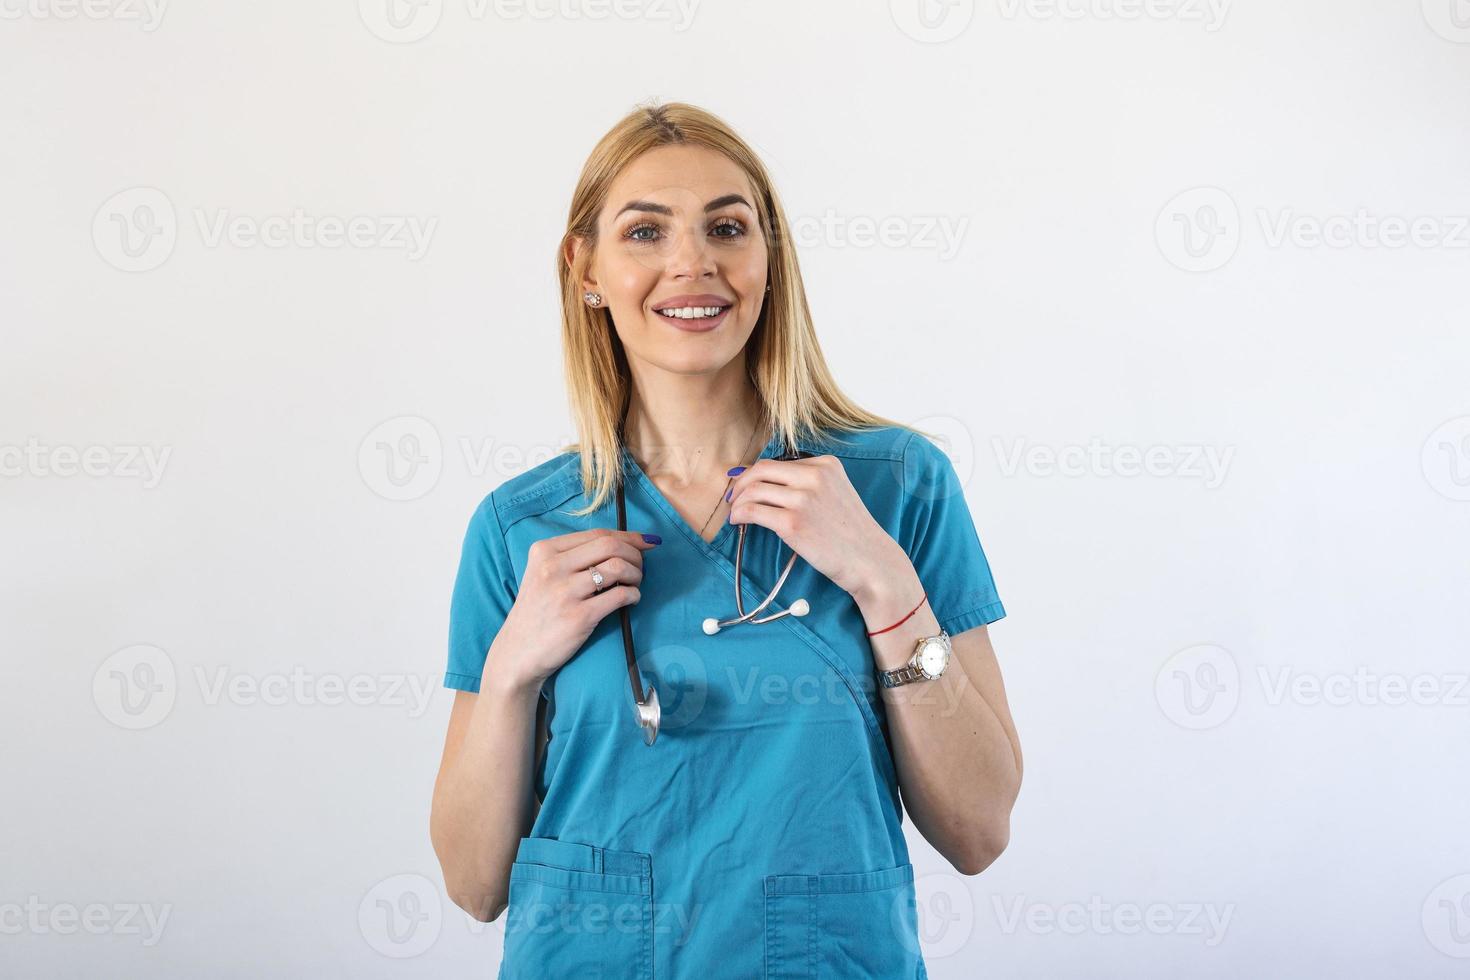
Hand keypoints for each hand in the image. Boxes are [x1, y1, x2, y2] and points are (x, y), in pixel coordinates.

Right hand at [486, 528, 658, 691]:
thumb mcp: (543, 574)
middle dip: (635, 554)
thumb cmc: (539, 611)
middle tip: (640, 568)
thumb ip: (574, 557)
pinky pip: (620, 596)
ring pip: (618, 567)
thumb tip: (624, 542)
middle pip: (610, 545)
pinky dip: (634, 595)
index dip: (628, 536)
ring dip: (636, 574)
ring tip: (635, 584)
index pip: (597, 534)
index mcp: (544, 551)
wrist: (518, 652)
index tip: (646, 542)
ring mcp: (564, 592)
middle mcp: (552, 567)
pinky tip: (631, 600)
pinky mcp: (578, 617)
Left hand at [726, 454, 907, 599]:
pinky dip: (740, 515)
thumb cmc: (851, 533)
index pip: (778, 462)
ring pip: (754, 490)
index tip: (745, 485)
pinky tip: (738, 522)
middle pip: (761, 470)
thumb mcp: (836, 493)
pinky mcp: (793, 523)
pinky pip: (753, 511)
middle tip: (734, 498)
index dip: (755, 474)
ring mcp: (804, 499)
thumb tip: (765, 482)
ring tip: (736, 513)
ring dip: (738, 502)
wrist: (870, 560)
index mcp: (826, 464)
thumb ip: (808, 483)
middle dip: (741, 483)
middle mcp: (814, 476)